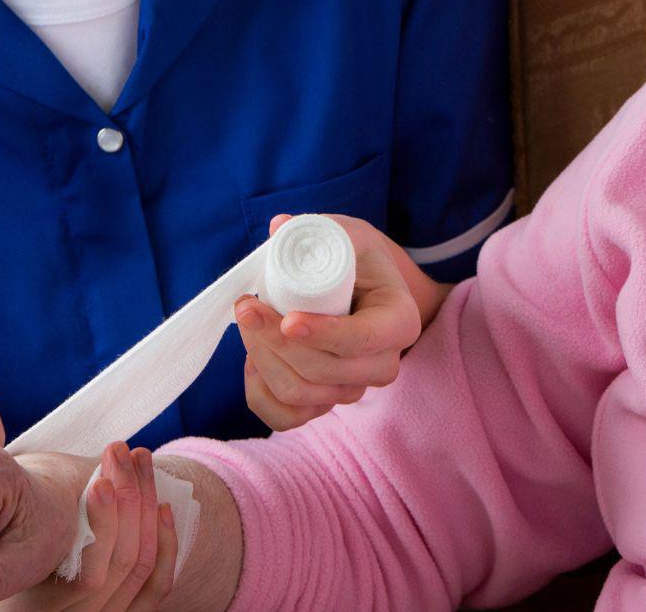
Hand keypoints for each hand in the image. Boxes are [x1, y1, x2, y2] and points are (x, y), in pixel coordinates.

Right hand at [0, 444, 176, 611]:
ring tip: (139, 458)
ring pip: (139, 568)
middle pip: (121, 564)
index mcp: (32, 599)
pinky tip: (162, 505)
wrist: (5, 594)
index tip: (103, 479)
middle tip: (121, 451)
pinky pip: (156, 587)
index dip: (103, 520)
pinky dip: (166, 543)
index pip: (89, 569)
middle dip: (130, 500)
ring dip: (146, 508)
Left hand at [236, 213, 451, 430]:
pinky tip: (253, 359)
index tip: (286, 320)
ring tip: (247, 321)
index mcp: (400, 321)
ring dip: (263, 359)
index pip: (363, 340)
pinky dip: (260, 392)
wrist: (363, 290)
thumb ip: (316, 229)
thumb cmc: (356, 259)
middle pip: (325, 372)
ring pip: (300, 394)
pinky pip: (286, 418)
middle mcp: (383, 364)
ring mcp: (354, 389)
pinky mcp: (325, 404)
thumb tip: (278, 227)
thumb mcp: (346, 235)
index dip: (324, 335)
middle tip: (245, 306)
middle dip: (275, 342)